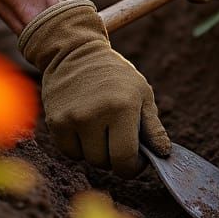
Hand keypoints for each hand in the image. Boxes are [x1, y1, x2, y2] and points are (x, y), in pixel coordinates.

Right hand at [18, 0, 169, 176]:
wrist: (75, 51)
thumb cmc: (115, 75)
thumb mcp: (141, 92)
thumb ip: (153, 126)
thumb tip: (163, 154)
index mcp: (122, 107)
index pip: (126, 160)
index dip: (133, 166)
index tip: (136, 157)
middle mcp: (95, 114)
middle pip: (105, 163)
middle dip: (114, 156)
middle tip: (116, 134)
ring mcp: (72, 118)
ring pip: (87, 159)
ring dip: (96, 150)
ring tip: (99, 125)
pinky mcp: (55, 122)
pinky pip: (69, 152)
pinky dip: (78, 146)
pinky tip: (83, 124)